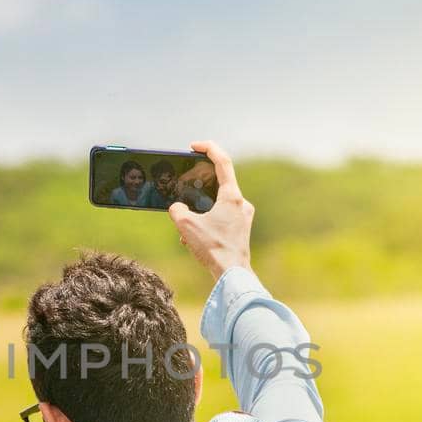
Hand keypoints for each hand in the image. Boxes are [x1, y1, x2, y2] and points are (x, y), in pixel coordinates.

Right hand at [168, 141, 253, 278]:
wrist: (232, 275)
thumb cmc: (213, 249)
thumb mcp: (186, 225)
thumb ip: (177, 210)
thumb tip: (177, 208)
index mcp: (232, 196)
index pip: (223, 161)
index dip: (208, 148)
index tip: (194, 146)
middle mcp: (242, 204)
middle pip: (219, 183)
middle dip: (198, 185)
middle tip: (184, 187)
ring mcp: (243, 217)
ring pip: (218, 203)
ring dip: (200, 209)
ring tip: (185, 225)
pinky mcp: (241, 230)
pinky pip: (221, 218)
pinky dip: (206, 222)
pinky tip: (194, 238)